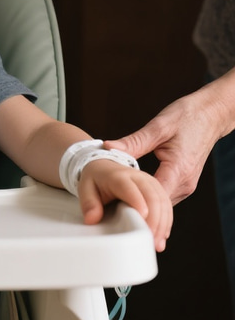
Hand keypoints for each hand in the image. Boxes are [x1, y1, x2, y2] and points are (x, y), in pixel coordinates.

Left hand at [77, 159, 172, 251]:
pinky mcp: (157, 189)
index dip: (137, 202)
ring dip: (163, 224)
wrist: (105, 167)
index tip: (142, 217)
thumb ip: (89, 203)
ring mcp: (150, 182)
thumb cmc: (96, 179)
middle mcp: (138, 177)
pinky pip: (166, 205)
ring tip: (157, 243)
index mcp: (119, 176)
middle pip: (152, 197)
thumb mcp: (85, 188)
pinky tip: (162, 236)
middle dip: (154, 220)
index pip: (130, 188)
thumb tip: (92, 220)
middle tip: (150, 239)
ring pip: (163, 202)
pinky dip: (166, 222)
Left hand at [104, 78, 234, 204]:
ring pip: (160, 204)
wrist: (211, 114)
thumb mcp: (159, 127)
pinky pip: (164, 196)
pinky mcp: (184, 184)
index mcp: (178, 170)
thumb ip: (134, 142)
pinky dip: (148, 196)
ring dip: (141, 202)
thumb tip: (108, 148)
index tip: (112, 199)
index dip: (133, 201)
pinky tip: (132, 192)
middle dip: (133, 204)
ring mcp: (186, 185)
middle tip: (109, 202)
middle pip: (155, 205)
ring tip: (117, 198)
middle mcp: (185, 183)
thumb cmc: (188, 117)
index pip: (153, 198)